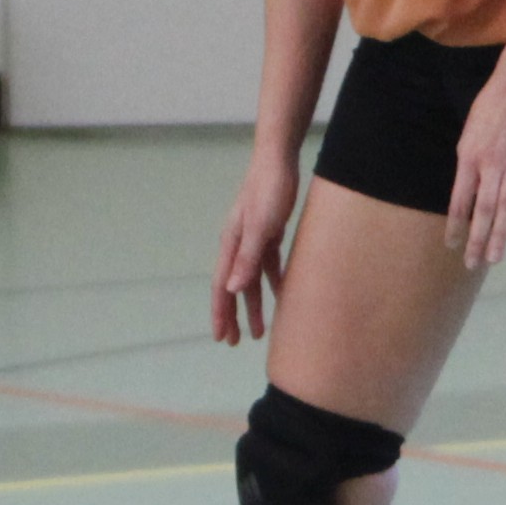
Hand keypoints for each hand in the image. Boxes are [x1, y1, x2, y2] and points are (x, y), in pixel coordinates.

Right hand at [212, 153, 302, 344]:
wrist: (279, 162)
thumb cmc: (269, 191)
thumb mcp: (261, 227)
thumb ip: (247, 258)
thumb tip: (232, 289)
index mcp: (231, 245)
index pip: (221, 287)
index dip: (221, 313)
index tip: (221, 338)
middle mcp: (238, 245)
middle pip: (233, 287)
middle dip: (234, 316)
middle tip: (236, 342)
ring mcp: (253, 239)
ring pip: (251, 280)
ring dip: (255, 304)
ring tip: (261, 331)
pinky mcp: (269, 233)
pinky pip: (269, 266)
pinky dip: (275, 283)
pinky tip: (284, 297)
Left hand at [446, 68, 505, 267]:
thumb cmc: (489, 109)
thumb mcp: (468, 135)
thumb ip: (469, 163)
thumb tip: (467, 190)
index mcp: (467, 159)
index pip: (459, 200)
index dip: (455, 225)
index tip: (452, 246)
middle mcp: (488, 164)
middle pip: (482, 209)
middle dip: (476, 239)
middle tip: (474, 264)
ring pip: (505, 204)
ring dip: (500, 233)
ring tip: (496, 258)